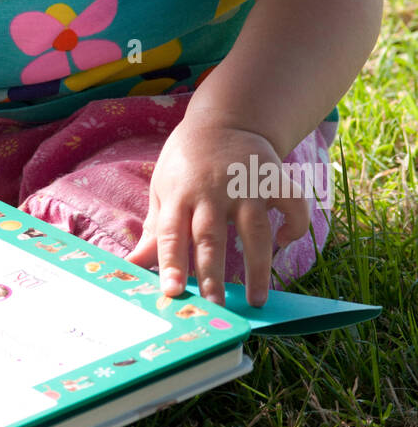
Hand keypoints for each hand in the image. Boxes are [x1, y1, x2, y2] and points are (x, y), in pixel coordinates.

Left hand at [126, 115, 311, 306]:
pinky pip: (291, 205)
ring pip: (254, 230)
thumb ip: (156, 231)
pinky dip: (294, 224)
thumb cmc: (186, 162)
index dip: (171, 263)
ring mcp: (246, 185)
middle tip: (214, 306)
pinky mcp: (273, 178)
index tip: (172, 292)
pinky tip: (286, 241)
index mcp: (180, 194)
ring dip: (257, 267)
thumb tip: (131, 266)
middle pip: (211, 237)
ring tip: (256, 299)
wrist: (222, 120)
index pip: (172, 232)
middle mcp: (212, 190)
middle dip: (212, 274)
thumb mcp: (163, 188)